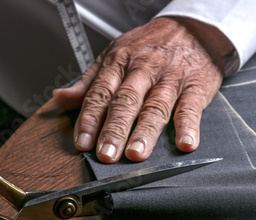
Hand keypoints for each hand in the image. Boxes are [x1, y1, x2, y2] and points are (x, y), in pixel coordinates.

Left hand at [53, 16, 233, 162]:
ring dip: (145, 132)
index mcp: (119, 62)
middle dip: (114, 130)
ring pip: (155, 106)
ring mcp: (170, 78)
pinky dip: (188, 127)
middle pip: (126, 102)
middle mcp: (143, 70)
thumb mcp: (115, 55)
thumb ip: (88, 82)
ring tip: (136, 154)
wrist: (193, 29)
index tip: (83, 143)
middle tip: (106, 155)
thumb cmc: (150, 46)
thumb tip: (60, 99)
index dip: (90, 119)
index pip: (100, 93)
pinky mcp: (195, 86)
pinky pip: (190, 107)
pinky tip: (185, 144)